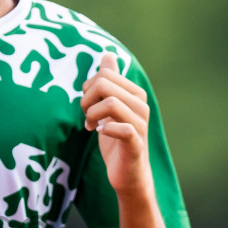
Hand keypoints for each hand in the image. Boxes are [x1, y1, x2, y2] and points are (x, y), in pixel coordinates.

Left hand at [80, 52, 152, 195]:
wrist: (127, 174)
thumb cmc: (116, 139)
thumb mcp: (109, 106)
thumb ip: (110, 81)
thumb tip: (108, 54)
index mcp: (134, 93)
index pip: (105, 74)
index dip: (88, 88)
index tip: (86, 105)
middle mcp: (141, 105)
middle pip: (105, 84)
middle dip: (87, 99)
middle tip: (86, 116)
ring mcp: (141, 124)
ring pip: (111, 103)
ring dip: (92, 114)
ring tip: (90, 125)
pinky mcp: (136, 144)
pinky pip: (122, 129)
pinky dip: (106, 129)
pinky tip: (100, 133)